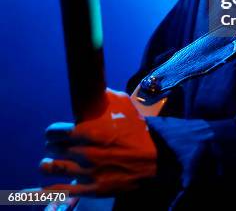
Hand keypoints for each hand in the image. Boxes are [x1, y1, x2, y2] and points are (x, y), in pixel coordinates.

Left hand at [40, 88, 157, 196]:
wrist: (156, 155)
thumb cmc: (138, 128)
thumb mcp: (122, 104)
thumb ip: (103, 97)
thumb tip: (93, 87)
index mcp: (88, 131)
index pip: (54, 133)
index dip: (52, 133)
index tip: (52, 134)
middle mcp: (84, 152)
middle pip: (54, 150)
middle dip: (53, 147)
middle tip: (55, 147)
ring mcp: (88, 171)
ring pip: (55, 169)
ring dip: (48, 166)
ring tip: (47, 164)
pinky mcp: (93, 187)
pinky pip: (63, 192)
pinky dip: (48, 192)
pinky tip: (36, 191)